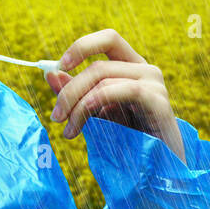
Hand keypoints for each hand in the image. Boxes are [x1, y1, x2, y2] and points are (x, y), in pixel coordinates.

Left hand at [43, 28, 183, 163]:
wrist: (156, 169)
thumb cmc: (126, 140)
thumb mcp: (94, 113)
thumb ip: (74, 93)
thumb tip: (50, 73)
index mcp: (130, 67)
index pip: (108, 39)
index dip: (82, 46)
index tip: (59, 66)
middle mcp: (145, 70)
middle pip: (98, 65)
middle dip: (69, 90)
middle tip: (55, 116)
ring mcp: (155, 84)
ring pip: (104, 79)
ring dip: (78, 105)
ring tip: (68, 131)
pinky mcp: (159, 102)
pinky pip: (123, 90)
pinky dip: (96, 103)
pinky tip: (85, 126)